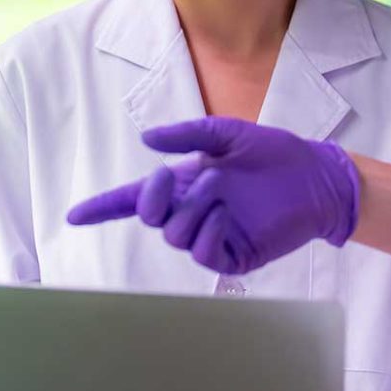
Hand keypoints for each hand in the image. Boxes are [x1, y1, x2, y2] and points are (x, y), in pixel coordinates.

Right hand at [66, 117, 359, 273]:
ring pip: (175, 237)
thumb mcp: (227, 134)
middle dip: (152, 199)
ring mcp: (212, 235)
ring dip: (190, 209)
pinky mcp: (235, 255)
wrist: (316, 176)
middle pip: (149, 219)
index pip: (135, 200)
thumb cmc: (274, 154)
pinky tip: (226, 215)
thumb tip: (147, 140)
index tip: (74, 216)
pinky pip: (204, 254)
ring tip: (220, 189)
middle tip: (175, 177)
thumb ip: (188, 135)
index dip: (103, 208)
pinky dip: (208, 233)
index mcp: (185, 184)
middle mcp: (193, 211)